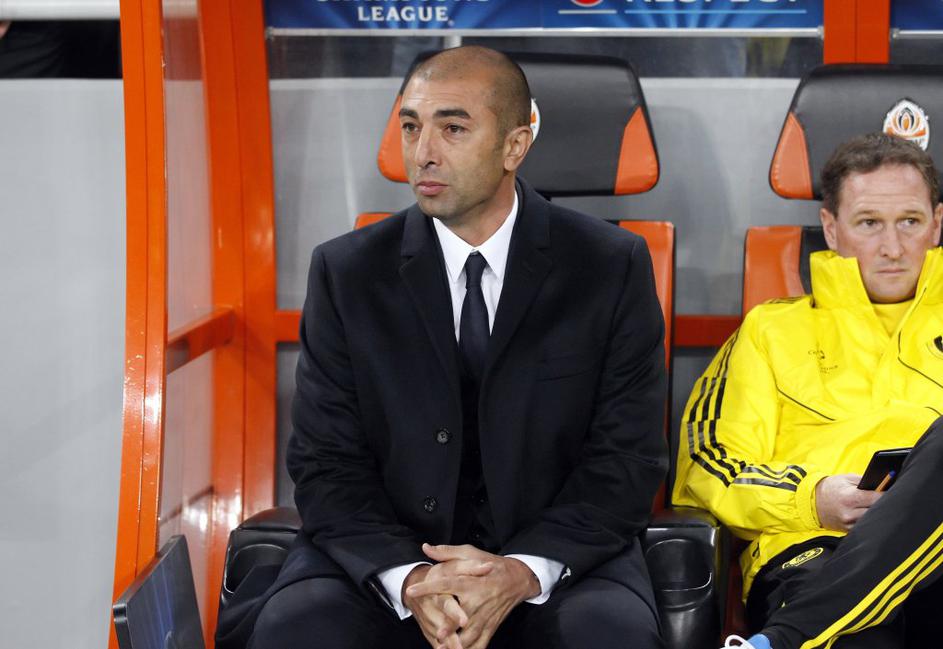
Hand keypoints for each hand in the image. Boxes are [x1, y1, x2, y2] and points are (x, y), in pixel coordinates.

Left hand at [406, 544, 540, 648]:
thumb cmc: (492, 564)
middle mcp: (478, 601)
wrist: (518, 579)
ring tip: (443, 648)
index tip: (411, 590)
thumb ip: (447, 552)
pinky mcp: (491, 626)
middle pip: (461, 616)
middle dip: (450, 627)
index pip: (446, 584)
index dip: (428, 587)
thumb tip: (425, 548)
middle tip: (438, 634)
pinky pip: (481, 643)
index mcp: (471, 582)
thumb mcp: (470, 553)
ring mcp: (485, 616)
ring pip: (471, 634)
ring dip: (459, 643)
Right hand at [815, 474, 882, 531]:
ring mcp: (849, 525)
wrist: (813, 502)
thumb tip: (884, 484)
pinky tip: (868, 515)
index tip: (891, 492)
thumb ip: (865, 482)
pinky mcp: (848, 531)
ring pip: (873, 521)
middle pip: (877, 511)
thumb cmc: (831, 488)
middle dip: (884, 505)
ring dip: (876, 514)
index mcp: (849, 497)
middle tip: (888, 500)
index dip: (886, 494)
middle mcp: (849, 513)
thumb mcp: (847, 479)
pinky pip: (865, 527)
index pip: (877, 498)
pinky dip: (869, 521)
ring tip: (877, 507)